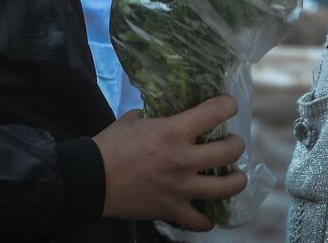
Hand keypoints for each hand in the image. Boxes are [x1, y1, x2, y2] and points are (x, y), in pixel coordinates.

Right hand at [95, 95, 247, 228]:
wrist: (90, 180)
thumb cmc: (110, 145)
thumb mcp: (134, 119)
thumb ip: (155, 116)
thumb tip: (164, 115)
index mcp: (174, 131)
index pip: (217, 112)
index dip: (228, 105)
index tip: (229, 106)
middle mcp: (184, 160)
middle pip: (230, 151)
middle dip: (237, 145)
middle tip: (232, 144)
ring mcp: (180, 188)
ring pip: (226, 188)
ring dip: (236, 180)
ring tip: (234, 176)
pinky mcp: (171, 210)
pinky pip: (200, 221)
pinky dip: (207, 219)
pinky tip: (208, 211)